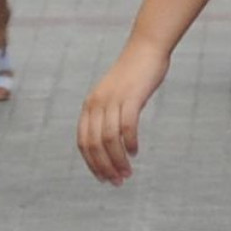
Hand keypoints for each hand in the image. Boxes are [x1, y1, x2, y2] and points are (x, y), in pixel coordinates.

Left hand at [78, 43, 170, 185]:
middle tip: (117, 181)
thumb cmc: (133, 74)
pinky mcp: (131, 97)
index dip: (92, 164)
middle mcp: (97, 103)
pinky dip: (130, 142)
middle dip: (105, 167)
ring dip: (118, 160)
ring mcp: (113, 100)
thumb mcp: (114, 95)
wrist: (146, 48)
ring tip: (127, 173)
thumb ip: (108, 115)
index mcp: (89, 105)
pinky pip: (127, 126)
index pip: (83, 143)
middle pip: (95, 145)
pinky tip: (135, 152)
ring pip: (110, 139)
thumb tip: (109, 142)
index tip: (103, 178)